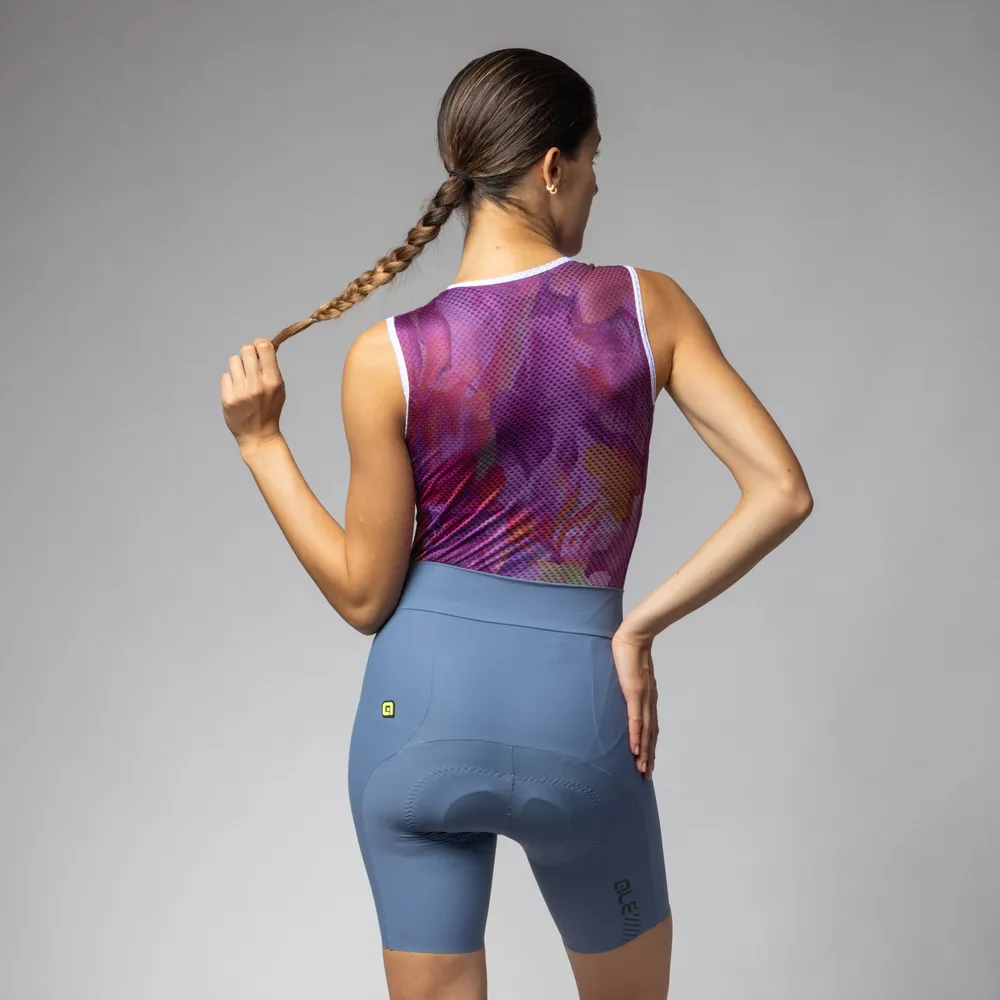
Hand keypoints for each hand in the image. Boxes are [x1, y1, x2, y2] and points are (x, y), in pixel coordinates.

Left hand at [220, 338, 285, 449]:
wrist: (258, 435)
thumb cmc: (270, 408)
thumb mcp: (279, 388)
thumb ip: (272, 368)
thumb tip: (264, 344)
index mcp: (273, 381)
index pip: (264, 347)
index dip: (260, 344)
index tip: (259, 349)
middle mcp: (257, 385)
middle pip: (246, 350)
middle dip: (247, 353)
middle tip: (250, 363)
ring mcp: (241, 392)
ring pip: (234, 360)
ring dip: (238, 366)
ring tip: (243, 379)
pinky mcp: (228, 399)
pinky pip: (226, 376)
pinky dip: (231, 381)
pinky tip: (237, 392)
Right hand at [611, 627, 657, 778]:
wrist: (634, 636)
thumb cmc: (629, 652)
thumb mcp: (629, 673)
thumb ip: (627, 684)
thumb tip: (620, 691)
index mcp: (648, 698)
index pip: (651, 727)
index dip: (650, 746)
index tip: (648, 762)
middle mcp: (649, 701)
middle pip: (651, 735)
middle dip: (649, 756)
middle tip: (646, 776)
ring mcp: (642, 698)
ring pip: (645, 732)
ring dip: (644, 752)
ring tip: (641, 769)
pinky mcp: (634, 693)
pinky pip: (635, 719)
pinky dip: (635, 736)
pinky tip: (634, 749)